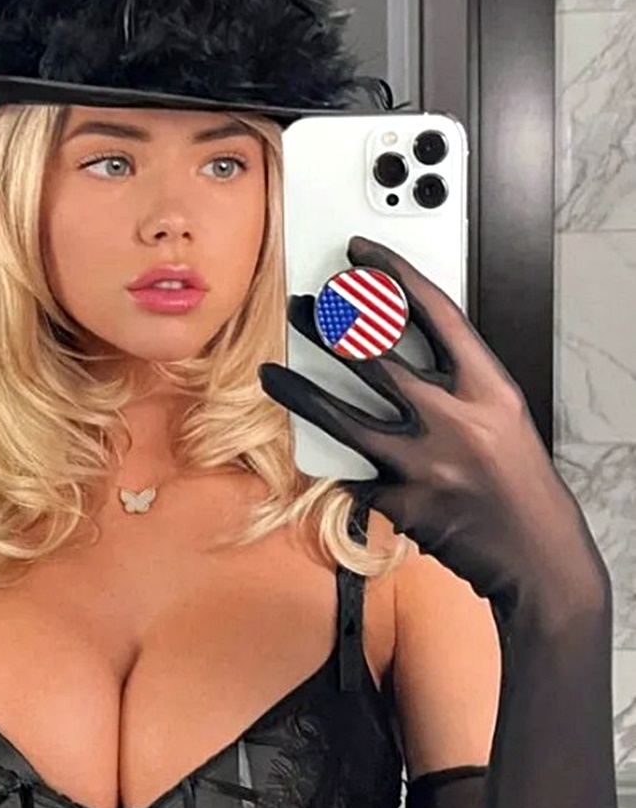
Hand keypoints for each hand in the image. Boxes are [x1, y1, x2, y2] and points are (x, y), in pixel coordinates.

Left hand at [260, 238, 600, 609]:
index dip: (393, 275)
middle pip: (376, 358)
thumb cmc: (518, 481)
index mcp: (490, 389)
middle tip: (303, 306)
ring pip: (343, 417)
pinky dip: (345, 469)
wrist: (537, 555)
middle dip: (330, 326)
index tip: (361, 253)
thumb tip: (396, 347)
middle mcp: (456, 421)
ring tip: (271, 371)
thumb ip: (456, 381)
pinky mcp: (400, 502)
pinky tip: (329, 463)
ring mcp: (425, 464)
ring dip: (300, 391)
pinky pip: (356, 476)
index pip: (435, 313)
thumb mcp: (500, 416)